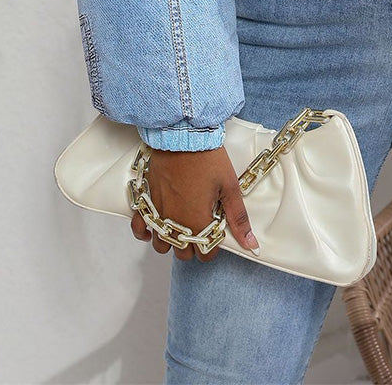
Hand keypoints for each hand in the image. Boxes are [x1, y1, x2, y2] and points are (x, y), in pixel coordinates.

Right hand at [130, 145, 259, 261]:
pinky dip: (146, 233)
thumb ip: (238, 218)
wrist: (183, 136)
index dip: (214, 246)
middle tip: (202, 229)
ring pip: (161, 246)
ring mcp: (158, 214)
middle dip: (194, 247)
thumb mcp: (230, 187)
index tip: (216, 232)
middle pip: (183, 254)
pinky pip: (139, 229)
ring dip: (172, 242)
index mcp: (197, 221)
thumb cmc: (207, 158)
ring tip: (183, 227)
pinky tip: (155, 230)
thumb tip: (252, 245)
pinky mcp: (147, 202)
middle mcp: (175, 223)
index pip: (205, 254)